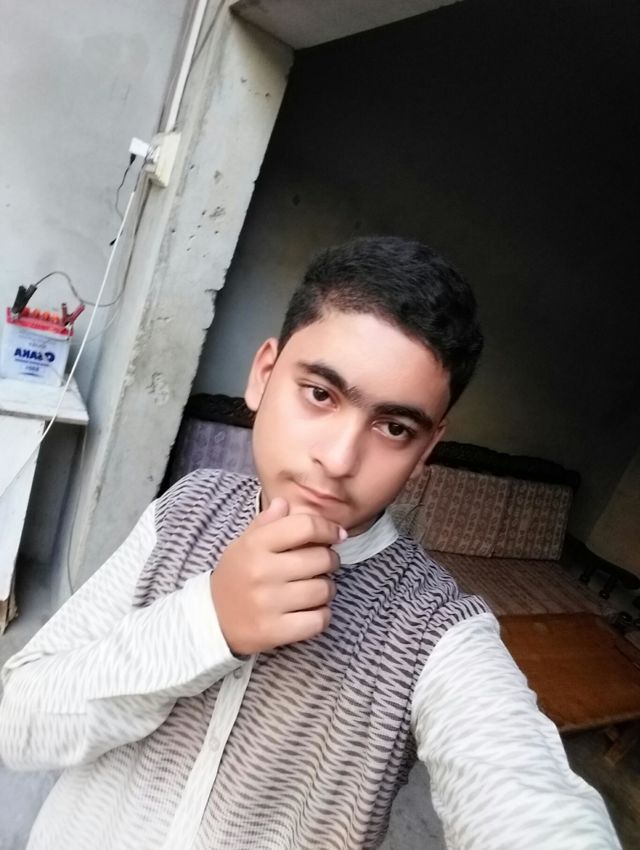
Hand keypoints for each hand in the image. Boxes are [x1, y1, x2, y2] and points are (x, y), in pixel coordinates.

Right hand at [210, 498, 344, 654]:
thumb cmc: (237, 575)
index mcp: (255, 544)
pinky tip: (310, 611)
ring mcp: (268, 603)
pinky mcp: (275, 631)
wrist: (213, 620)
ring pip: (324, 590)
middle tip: (320, 565)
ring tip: (314, 588)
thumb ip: (267, 522)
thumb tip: (285, 503)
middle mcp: (262, 572)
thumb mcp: (245, 543)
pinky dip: (321, 615)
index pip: (305, 526)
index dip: (328, 528)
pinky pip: (319, 620)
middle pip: (322, 559)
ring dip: (326, 589)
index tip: (335, 535)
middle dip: (329, 560)